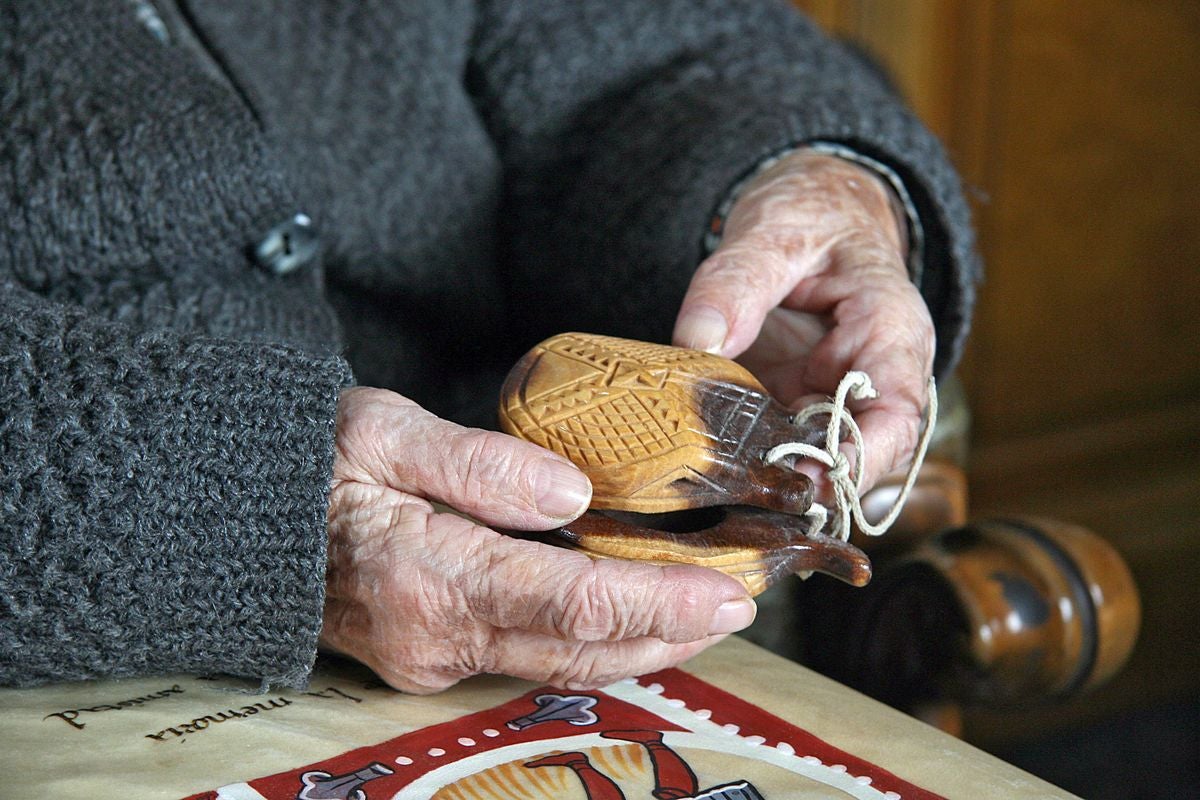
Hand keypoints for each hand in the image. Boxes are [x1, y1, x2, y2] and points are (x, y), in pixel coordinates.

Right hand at [320, 387, 755, 693]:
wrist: (235, 523)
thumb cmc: (306, 465)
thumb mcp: (381, 431)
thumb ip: (479, 464)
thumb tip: (571, 491)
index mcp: (428, 575)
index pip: (573, 602)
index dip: (659, 601)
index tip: (727, 591)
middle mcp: (436, 637)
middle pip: (580, 650)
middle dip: (670, 632)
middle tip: (740, 601)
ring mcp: (433, 658)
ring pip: (560, 665)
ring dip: (640, 643)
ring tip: (704, 611)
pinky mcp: (433, 657)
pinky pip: (530, 659)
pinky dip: (593, 642)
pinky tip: (631, 618)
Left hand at [674, 150, 934, 492]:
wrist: (813, 209)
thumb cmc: (811, 213)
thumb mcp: (773, 231)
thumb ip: (736, 282)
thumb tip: (697, 340)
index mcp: (890, 330)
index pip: (897, 413)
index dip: (862, 458)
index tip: (812, 481)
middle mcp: (870, 375)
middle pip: (859, 453)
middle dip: (812, 483)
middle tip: (755, 496)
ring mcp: (830, 394)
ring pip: (814, 456)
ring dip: (776, 476)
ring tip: (727, 490)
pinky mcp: (795, 401)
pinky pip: (777, 440)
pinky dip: (748, 456)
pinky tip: (710, 467)